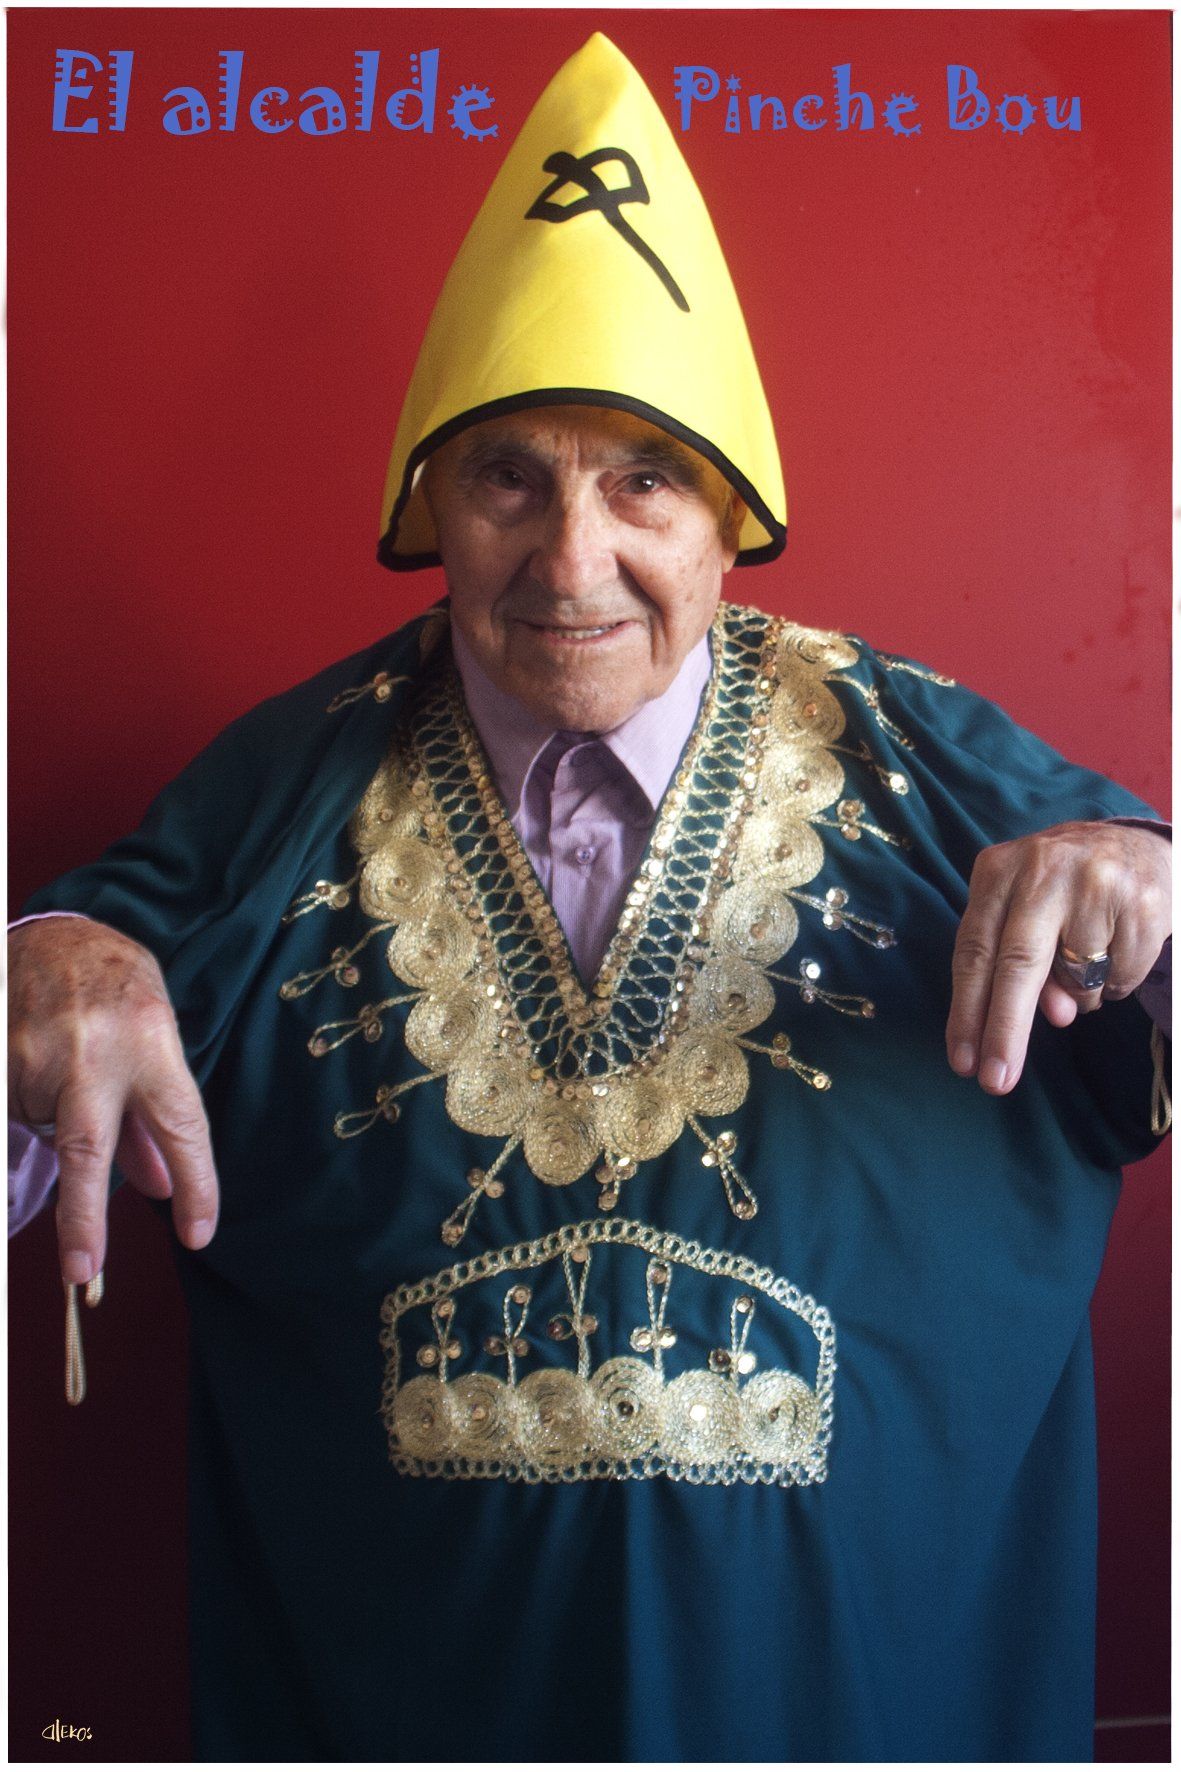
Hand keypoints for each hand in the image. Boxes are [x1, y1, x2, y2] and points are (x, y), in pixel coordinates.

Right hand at [8, 917, 218, 1283]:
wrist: (57, 932)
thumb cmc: (117, 987)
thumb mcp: (159, 1035)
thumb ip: (155, 1114)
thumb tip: (158, 1188)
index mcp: (150, 1041)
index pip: (181, 1126)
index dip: (195, 1184)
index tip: (197, 1233)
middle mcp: (94, 1048)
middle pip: (89, 1147)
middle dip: (84, 1216)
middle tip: (84, 1270)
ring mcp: (37, 1051)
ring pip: (47, 1126)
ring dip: (58, 1117)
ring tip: (68, 1060)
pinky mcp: (1, 1056)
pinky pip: (15, 1110)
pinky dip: (28, 1105)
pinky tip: (37, 1064)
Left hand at [946, 821, 1170, 1093]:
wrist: (1136, 845)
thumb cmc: (1061, 890)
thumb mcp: (1022, 911)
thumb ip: (1014, 962)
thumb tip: (1056, 1014)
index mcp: (998, 870)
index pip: (973, 951)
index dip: (966, 1011)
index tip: (963, 1062)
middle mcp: (1042, 870)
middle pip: (1017, 965)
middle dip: (1005, 1030)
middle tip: (996, 1081)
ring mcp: (1096, 883)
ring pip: (1078, 979)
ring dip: (1077, 997)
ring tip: (1084, 960)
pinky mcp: (1142, 903)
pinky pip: (1121, 977)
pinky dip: (1115, 983)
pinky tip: (1116, 948)